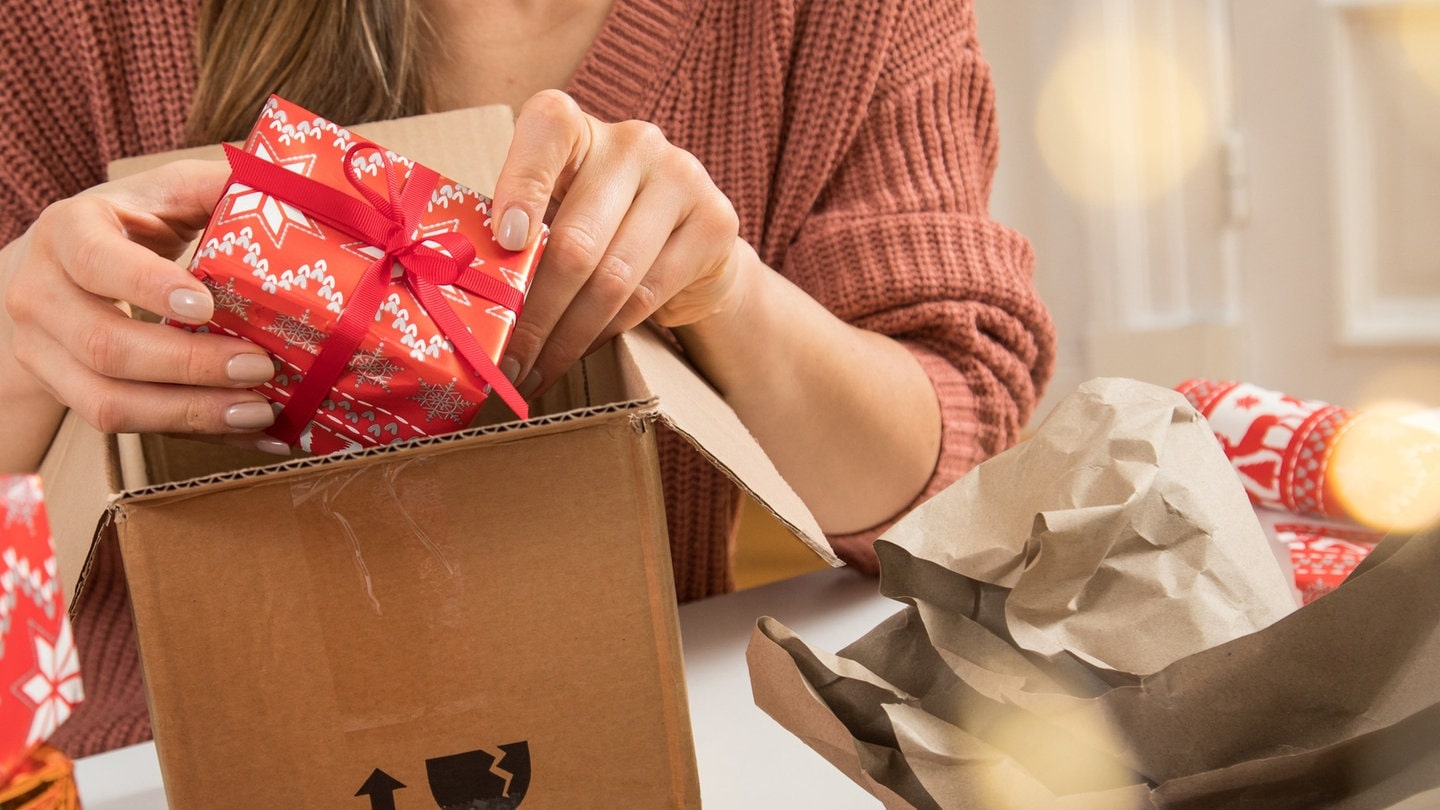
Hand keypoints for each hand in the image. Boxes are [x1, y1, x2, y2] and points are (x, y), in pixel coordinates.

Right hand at [2, 159, 288, 451]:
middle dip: (189, 365)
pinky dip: (193, 433)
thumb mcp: (167, 192)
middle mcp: (41, 294)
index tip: (207, 306)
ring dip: (190, 413)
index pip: (96, 261)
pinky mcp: (65, 393)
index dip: (148, 286)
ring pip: (107, 402)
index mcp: (69, 232)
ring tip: (259, 410)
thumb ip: (218, 187)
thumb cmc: (131, 225)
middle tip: (259, 366)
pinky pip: (126, 429)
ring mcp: (43, 352)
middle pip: (105, 346)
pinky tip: (249, 433)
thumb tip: (291, 189)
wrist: (62, 269)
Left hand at [490, 89, 747, 397]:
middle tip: (506, 361)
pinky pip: (647, 295)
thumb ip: (517, 229)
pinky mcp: (715, 223)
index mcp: (577, 125)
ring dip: (567, 338)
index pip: (547, 131)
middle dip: (535, 313)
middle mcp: (634, 142)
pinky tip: (577, 354)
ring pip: (614, 278)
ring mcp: (682, 178)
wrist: (688, 237)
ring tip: (534, 372)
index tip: (504, 243)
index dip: (521, 185)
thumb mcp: (552, 210)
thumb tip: (460, 288)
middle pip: (578, 239)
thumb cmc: (596, 222)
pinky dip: (604, 334)